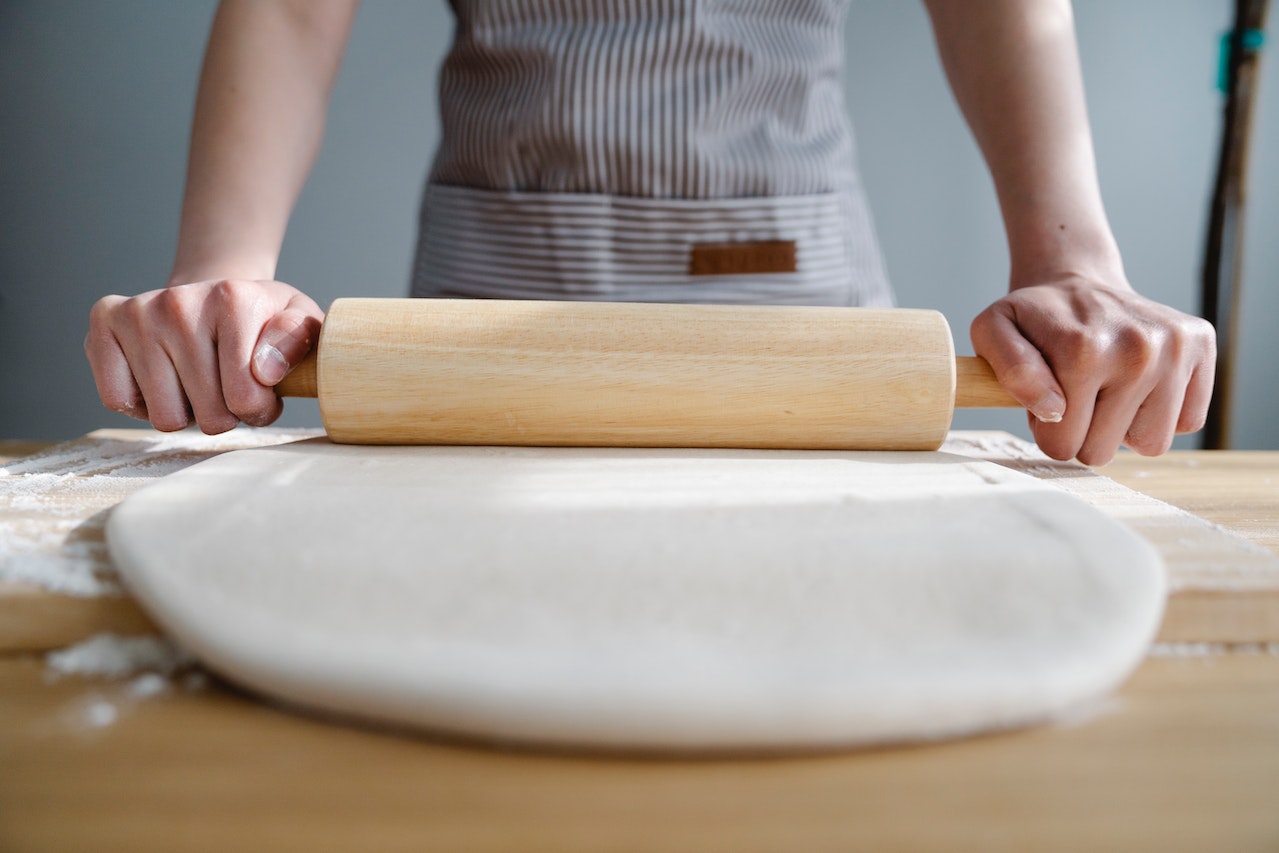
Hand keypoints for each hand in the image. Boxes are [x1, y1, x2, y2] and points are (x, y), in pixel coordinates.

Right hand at [85, 279, 322, 433]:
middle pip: (208, 415)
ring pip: (165, 418)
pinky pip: (119, 401)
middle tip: (227, 386)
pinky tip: (163, 377)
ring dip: (187, 411)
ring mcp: (137, 312)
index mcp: (233, 298)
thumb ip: (298, 341)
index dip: (258, 409)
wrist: (215, 297)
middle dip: (225, 413)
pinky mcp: (103, 325)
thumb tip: (264, 372)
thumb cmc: (261, 321)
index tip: (262, 391)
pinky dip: (144, 404)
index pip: (246, 397)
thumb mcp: (301, 323)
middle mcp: (179, 301)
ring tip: (197, 380)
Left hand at [970, 276, 1215, 464]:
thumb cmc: (1034, 317)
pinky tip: (1139, 381)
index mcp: (1083, 350)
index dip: (1048, 429)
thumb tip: (1052, 408)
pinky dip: (1161, 412)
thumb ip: (1010, 370)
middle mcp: (1138, 349)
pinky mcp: (1201, 346)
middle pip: (1104, 452)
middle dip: (1084, 432)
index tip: (1048, 398)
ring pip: (1151, 445)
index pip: (1062, 445)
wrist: (1077, 280)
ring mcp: (1176, 348)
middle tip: (1077, 391)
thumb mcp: (993, 332)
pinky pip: (1186, 422)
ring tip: (1109, 388)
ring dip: (1125, 427)